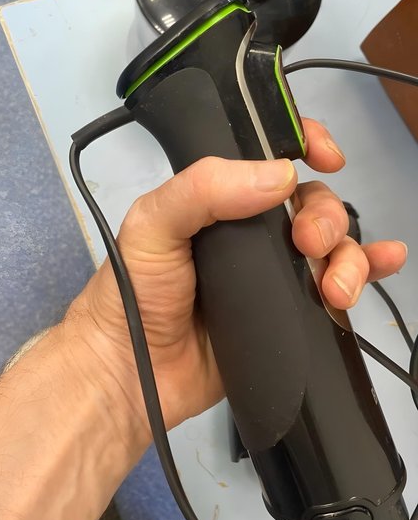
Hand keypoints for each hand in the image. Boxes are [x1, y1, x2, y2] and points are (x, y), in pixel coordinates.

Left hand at [65, 119, 407, 440]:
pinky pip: (338, 284)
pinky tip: (385, 265)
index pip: (269, 157)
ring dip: (349, 253)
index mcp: (217, 198)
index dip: (305, 145)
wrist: (135, 374)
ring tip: (334, 285)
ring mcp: (272, 273)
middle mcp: (250, 229)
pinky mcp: (289, 313)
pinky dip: (369, 270)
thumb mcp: (153, 224)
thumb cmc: (133, 292)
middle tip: (306, 243)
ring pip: (332, 243)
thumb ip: (204, 189)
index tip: (326, 156)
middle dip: (324, 216)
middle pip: (311, 203)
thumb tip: (281, 176)